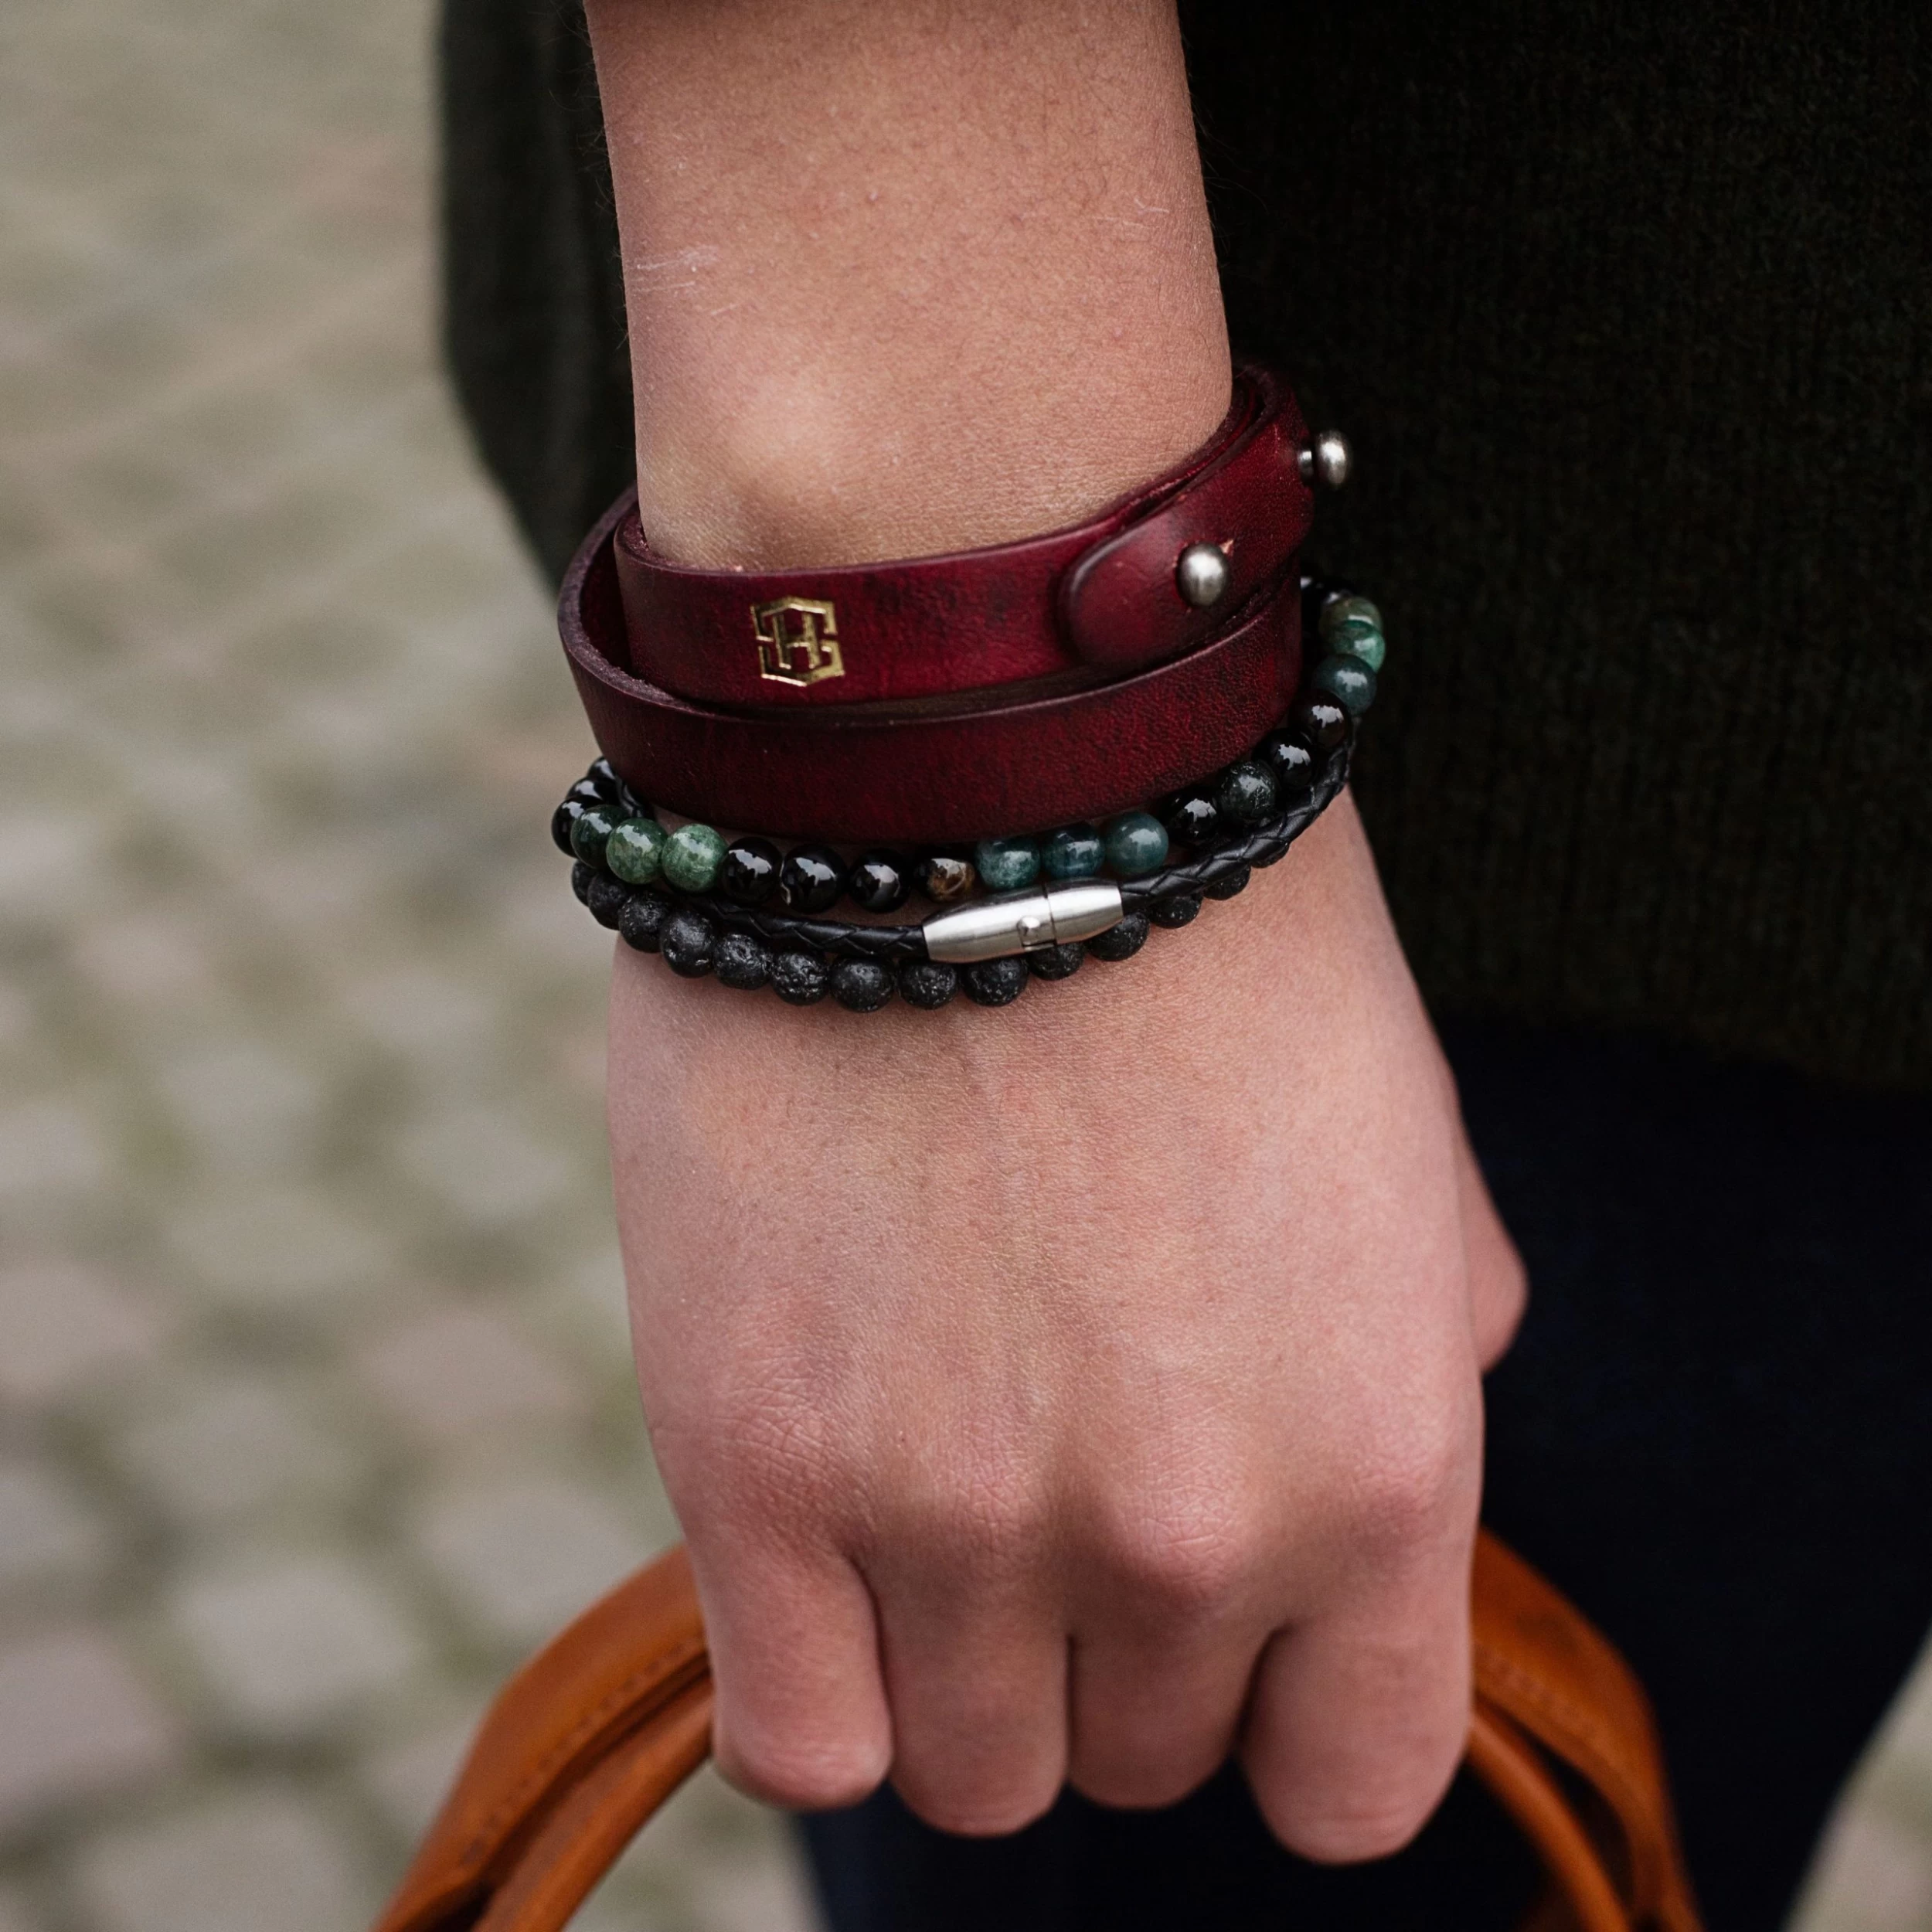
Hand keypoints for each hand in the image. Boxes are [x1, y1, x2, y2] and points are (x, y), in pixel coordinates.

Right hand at [607, 793, 1525, 1857]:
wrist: (976, 773)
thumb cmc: (1204, 939)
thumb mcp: (1401, 1147)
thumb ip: (1426, 1351)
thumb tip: (1379, 1501)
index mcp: (1377, 1471)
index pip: (1352, 1784)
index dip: (1280, 1710)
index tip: (1221, 1617)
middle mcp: (1183, 1537)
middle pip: (1132, 1759)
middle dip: (1102, 1640)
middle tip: (1045, 1451)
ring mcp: (960, 1518)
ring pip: (969, 1771)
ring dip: (954, 1655)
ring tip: (924, 1463)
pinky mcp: (755, 1469)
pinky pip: (800, 1738)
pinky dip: (819, 1673)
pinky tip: (818, 1530)